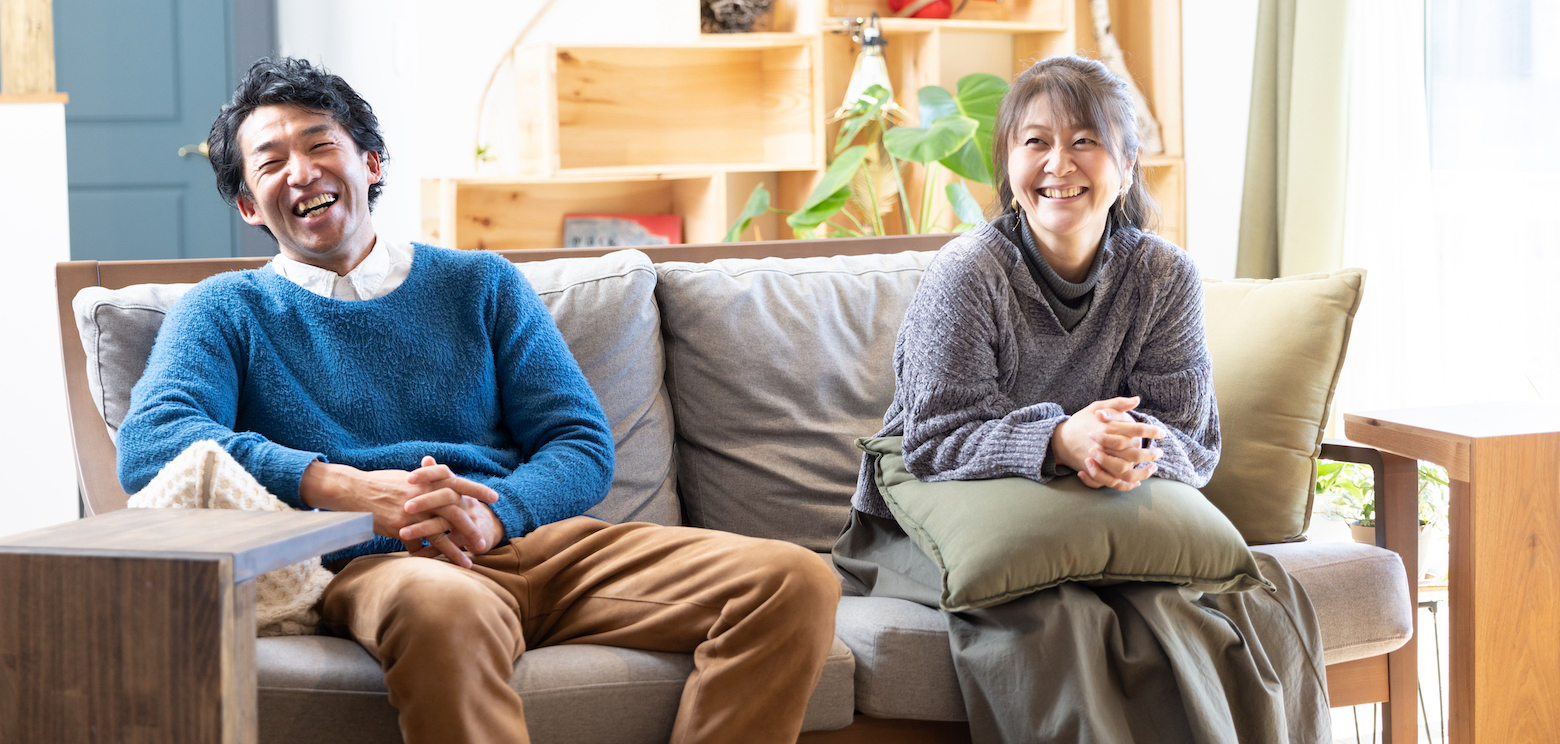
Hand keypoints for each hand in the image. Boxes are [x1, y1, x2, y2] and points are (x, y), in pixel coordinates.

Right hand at [299, 457, 500, 567]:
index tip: (495, 497)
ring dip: (457, 550)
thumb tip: (436, 474)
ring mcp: (413, 512)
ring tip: (470, 563)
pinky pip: (420, 544)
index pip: (459, 484)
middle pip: (456, 512)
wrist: (354, 491)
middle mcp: (423, 495)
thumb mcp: (406, 478)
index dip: (477, 490)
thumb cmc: (380, 484)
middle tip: (485, 542)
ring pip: (441, 532)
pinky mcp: (401, 526)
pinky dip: (431, 556)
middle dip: (472, 528)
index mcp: (427, 481)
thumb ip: (425, 479)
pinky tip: (441, 567)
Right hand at [1052, 397, 1166, 490]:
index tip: (1162, 433)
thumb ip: (1118, 403)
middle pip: (1133, 454)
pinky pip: (1113, 482)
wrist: (1059, 440)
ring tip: (1153, 467)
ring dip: (1142, 472)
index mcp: (1106, 428)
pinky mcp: (1094, 472)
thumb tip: (1138, 399)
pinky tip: (1138, 480)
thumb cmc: (1080, 422)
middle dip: (1150, 454)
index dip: (1151, 431)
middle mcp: (1103, 446)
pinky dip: (1127, 484)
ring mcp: (1098, 461)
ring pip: (1125, 472)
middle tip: (1159, 452)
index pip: (1134, 430)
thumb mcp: (1096, 406)